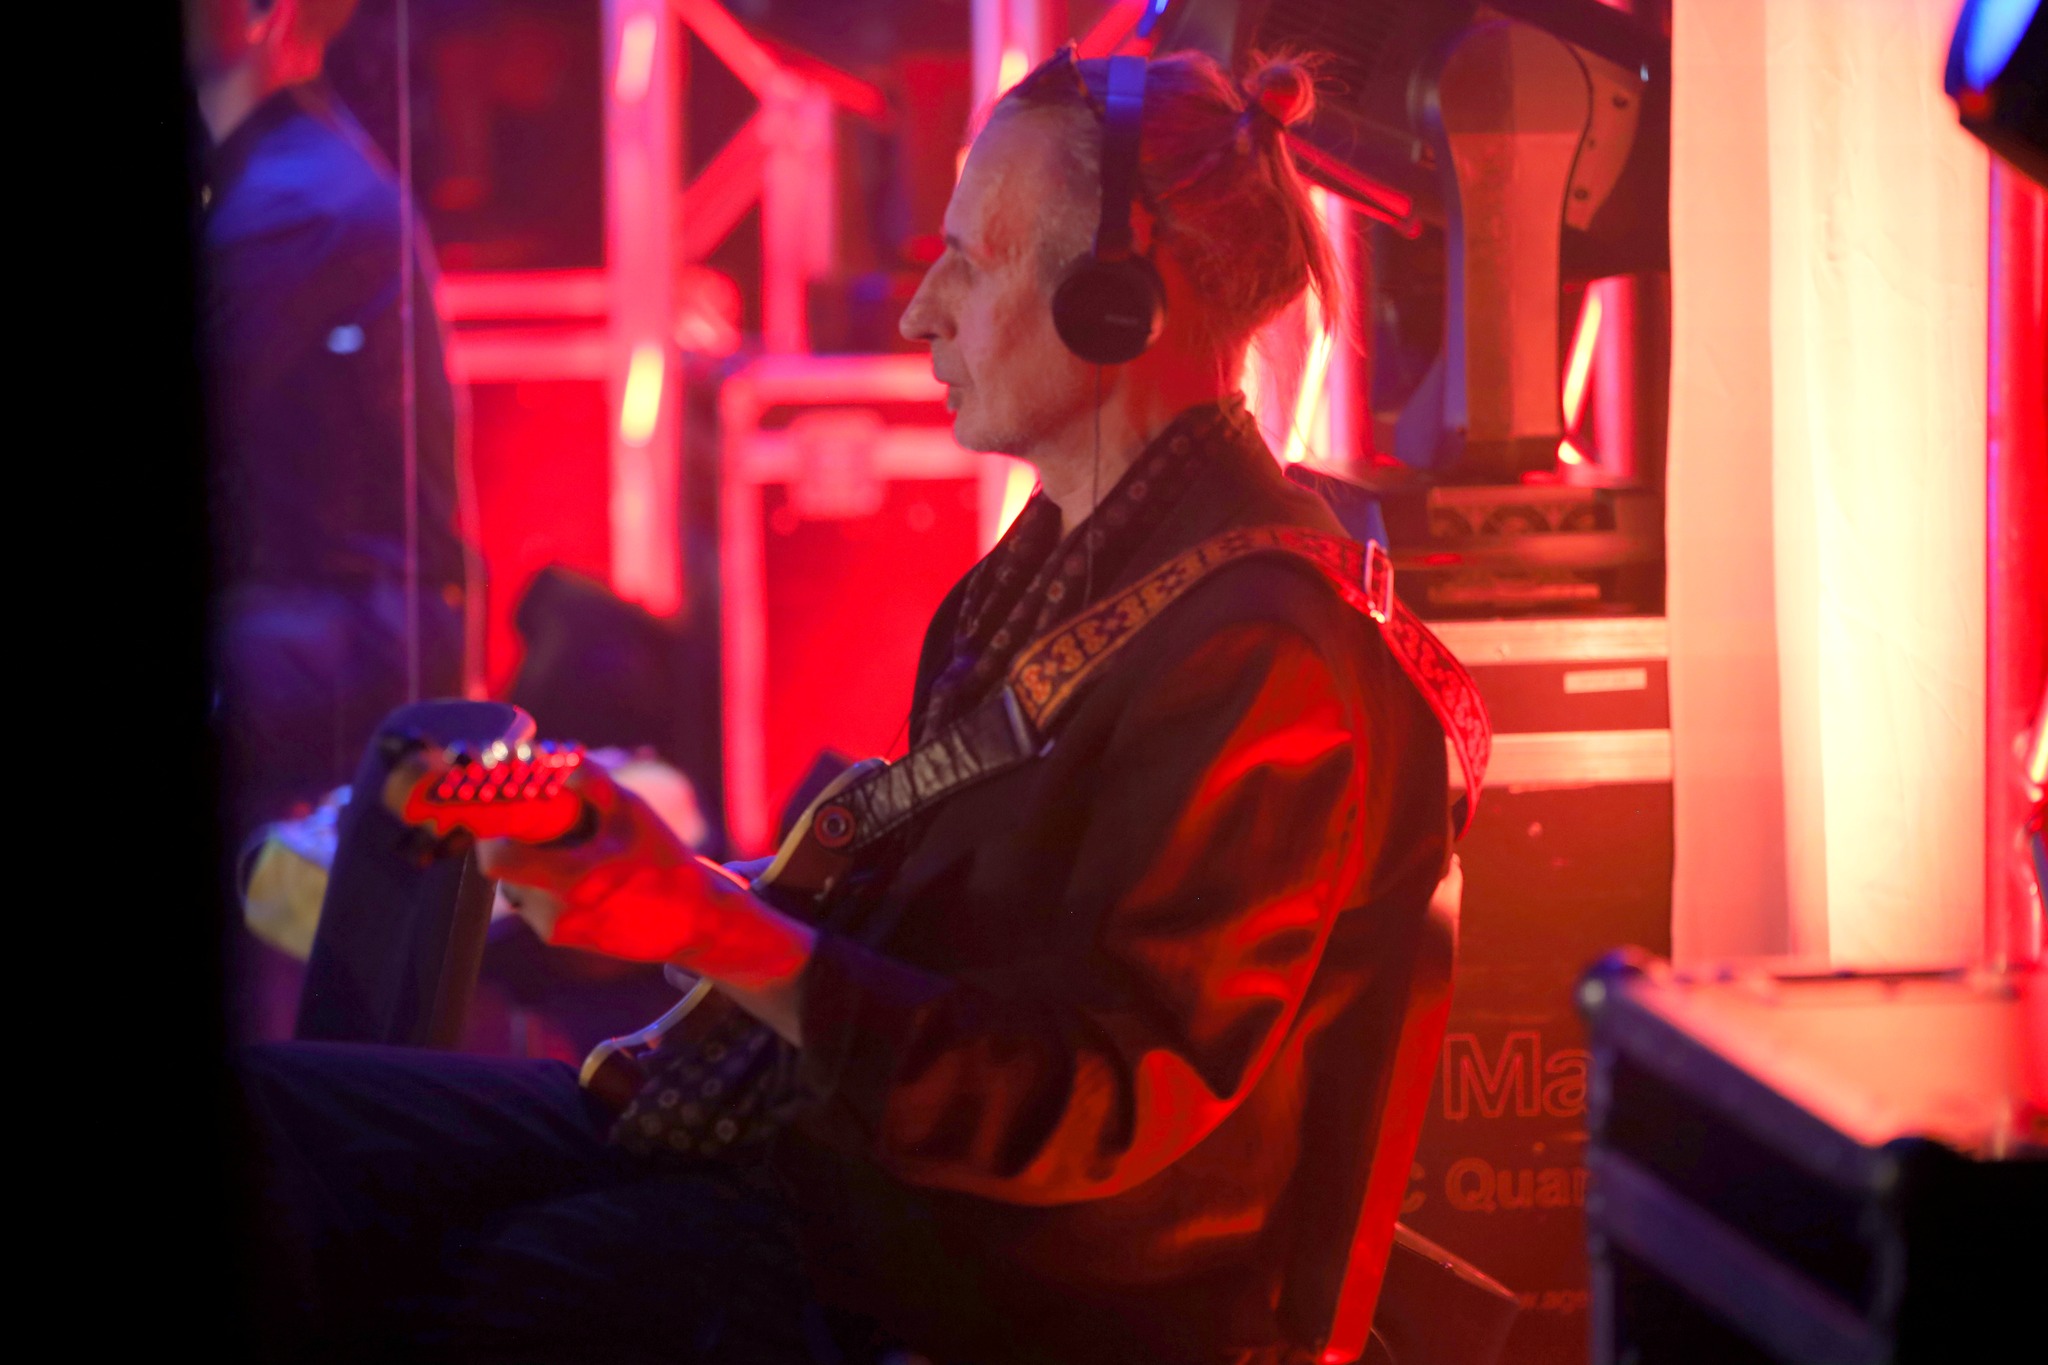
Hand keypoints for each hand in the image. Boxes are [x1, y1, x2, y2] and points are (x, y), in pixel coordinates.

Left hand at [476, 763, 751, 964]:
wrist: (694, 920)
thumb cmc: (665, 862)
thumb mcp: (634, 812)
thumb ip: (593, 781)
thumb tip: (554, 755)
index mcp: (571, 879)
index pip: (497, 858)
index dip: (489, 830)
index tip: (501, 809)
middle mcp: (556, 911)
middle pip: (505, 869)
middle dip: (518, 842)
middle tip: (541, 825)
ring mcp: (557, 930)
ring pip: (518, 885)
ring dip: (533, 864)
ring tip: (574, 851)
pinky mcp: (562, 940)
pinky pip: (535, 902)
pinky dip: (547, 883)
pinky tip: (584, 876)